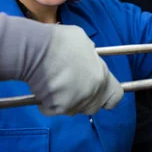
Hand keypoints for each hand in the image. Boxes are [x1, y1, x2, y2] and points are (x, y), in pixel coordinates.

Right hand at [0, 13, 123, 115]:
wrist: (36, 51)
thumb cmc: (62, 42)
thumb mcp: (84, 42)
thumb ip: (91, 56)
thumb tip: (88, 59)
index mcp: (102, 78)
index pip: (115, 97)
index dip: (109, 95)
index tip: (100, 90)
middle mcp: (90, 95)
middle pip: (93, 106)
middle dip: (85, 97)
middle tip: (72, 84)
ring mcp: (73, 104)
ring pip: (73, 109)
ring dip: (67, 100)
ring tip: (56, 83)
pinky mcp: (54, 109)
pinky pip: (53, 109)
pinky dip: (48, 102)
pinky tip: (43, 87)